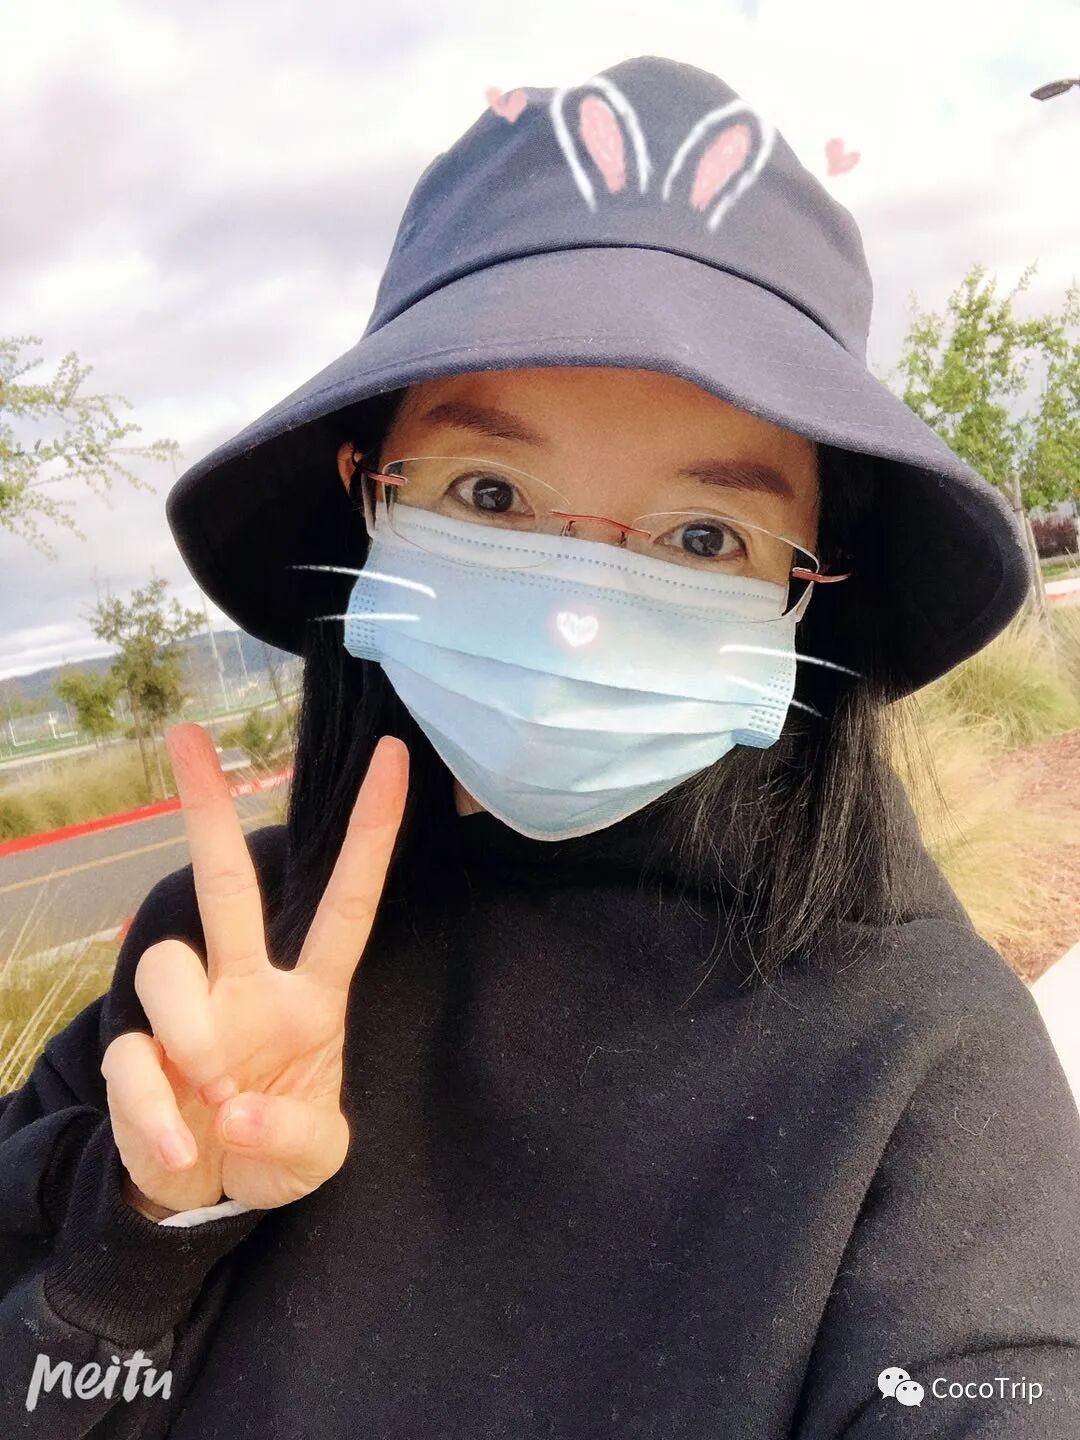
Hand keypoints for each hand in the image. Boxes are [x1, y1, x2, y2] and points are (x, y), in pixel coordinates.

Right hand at [101, 722, 408, 1213]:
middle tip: (188, 736)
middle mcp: (246, 985)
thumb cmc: (276, 1149)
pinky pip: (133, 1057)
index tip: (395, 757)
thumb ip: (293, 1134)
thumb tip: (234, 1107)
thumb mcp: (315, 1158)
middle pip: (227, 887)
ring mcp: (189, 1015)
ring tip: (214, 1093)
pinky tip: (180, 1149)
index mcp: (310, 995)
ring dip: (191, 1033)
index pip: (347, 903)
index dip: (372, 833)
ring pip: (169, 963)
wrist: (208, 1195)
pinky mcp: (137, 1055)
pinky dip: (156, 1111)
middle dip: (207, 810)